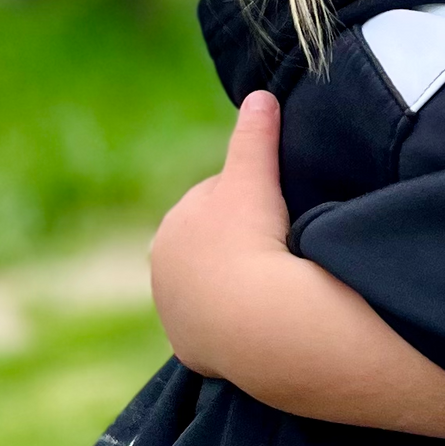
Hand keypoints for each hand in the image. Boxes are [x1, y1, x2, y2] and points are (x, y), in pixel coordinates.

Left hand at [150, 92, 291, 372]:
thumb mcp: (254, 179)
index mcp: (171, 227)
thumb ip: (255, 137)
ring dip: (238, 283)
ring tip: (276, 282)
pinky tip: (263, 317)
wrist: (254, 323)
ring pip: (214, 288)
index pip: (216, 202)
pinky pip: (220, 330)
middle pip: (211, 246)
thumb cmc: (250, 242)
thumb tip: (261, 95)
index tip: (279, 209)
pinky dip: (238, 322)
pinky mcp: (193, 350)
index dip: (251, 201)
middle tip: (282, 244)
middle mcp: (163, 272)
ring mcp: (176, 315)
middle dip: (239, 243)